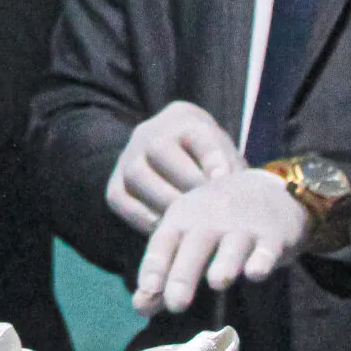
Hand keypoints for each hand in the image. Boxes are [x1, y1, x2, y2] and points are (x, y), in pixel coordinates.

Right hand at [107, 101, 241, 232]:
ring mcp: (128, 158)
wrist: (175, 160)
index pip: (198, 134)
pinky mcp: (115, 185)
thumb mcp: (227, 159)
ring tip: (187, 221)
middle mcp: (149, 133)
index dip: (211, 157)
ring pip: (136, 174)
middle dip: (187, 182)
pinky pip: (120, 199)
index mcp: (185, 122)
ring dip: (164, 200)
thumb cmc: (211, 163)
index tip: (223, 180)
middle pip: (158, 149)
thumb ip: (232, 173)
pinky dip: (140, 216)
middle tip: (208, 208)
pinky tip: (164, 228)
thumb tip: (234, 198)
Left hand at [132, 168, 308, 314]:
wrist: (267, 189)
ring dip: (225, 263)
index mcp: (182, 219)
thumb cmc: (216, 221)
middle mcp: (210, 220)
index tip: (147, 291)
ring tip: (217, 283)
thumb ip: (164, 274)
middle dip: (184, 275)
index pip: (163, 242)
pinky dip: (262, 260)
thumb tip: (139, 307)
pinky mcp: (273, 235)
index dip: (154, 266)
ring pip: (232, 246)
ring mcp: (243, 227)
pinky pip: (267, 249)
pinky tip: (256, 273)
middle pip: (194, 247)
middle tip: (175, 304)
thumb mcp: (186, 238)